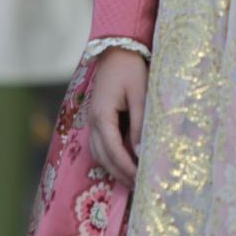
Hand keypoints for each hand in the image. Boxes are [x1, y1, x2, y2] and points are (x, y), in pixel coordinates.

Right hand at [87, 49, 147, 185]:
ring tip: (133, 179)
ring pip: (99, 153)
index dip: (127, 168)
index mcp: (102, 116)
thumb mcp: (140, 95)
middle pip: (103, 157)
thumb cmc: (131, 69)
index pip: (113, 151)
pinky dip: (111, 157)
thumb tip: (140, 154)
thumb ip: (139, 125)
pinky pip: (101, 145)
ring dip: (114, 168)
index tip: (141, 180)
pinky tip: (125, 162)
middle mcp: (93, 121)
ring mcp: (93, 120)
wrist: (117, 49)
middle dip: (120, 174)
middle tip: (140, 186)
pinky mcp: (98, 118)